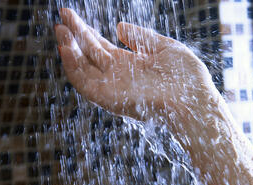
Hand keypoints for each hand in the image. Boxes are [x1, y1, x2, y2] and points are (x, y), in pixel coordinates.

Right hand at [55, 8, 219, 127]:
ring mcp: (112, 88)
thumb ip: (140, 37)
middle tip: (61, 15)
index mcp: (129, 65)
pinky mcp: (109, 98)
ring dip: (69, 49)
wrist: (192, 100)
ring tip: (59, 28)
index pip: (101, 48)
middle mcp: (117, 78)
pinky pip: (84, 83)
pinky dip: (72, 66)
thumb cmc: (186, 77)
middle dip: (74, 36)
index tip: (72, 17)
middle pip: (89, 55)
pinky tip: (65, 47)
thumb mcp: (163, 47)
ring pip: (83, 69)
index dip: (86, 32)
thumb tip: (119, 26)